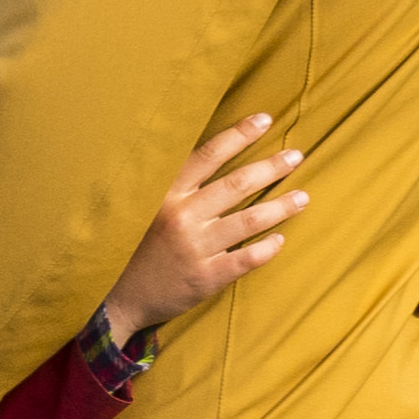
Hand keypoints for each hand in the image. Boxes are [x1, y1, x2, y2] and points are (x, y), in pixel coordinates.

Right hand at [100, 115, 302, 339]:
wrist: (116, 297)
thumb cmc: (133, 246)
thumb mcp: (142, 206)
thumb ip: (172, 184)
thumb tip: (210, 154)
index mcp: (166, 193)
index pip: (208, 154)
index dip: (239, 134)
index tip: (265, 120)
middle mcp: (182, 216)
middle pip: (236, 184)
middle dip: (271, 167)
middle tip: (296, 156)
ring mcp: (195, 248)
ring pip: (249, 220)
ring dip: (281, 207)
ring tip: (303, 197)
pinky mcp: (205, 278)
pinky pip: (246, 259)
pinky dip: (267, 248)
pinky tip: (280, 240)